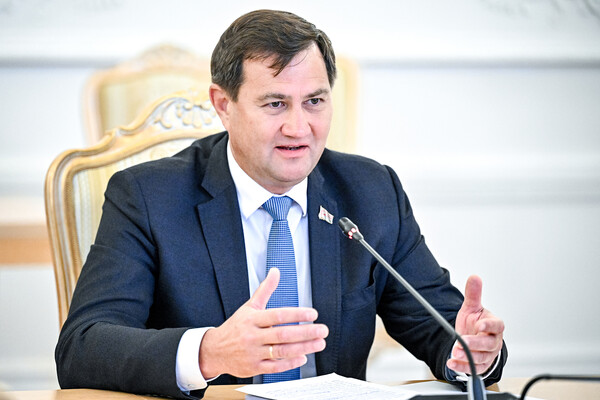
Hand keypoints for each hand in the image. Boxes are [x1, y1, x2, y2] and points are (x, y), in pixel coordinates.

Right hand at [198, 268, 328, 378]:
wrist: (214, 350)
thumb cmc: (236, 327)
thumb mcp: (249, 306)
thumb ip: (265, 290)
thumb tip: (275, 271)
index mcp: (253, 319)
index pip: (277, 315)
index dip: (296, 314)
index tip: (313, 314)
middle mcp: (253, 336)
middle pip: (282, 334)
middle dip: (305, 332)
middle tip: (322, 330)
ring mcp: (253, 352)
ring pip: (281, 351)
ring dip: (303, 348)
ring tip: (319, 343)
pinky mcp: (254, 367)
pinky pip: (275, 367)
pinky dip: (290, 363)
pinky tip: (303, 357)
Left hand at [447, 275, 503, 374]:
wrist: (474, 337)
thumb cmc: (476, 323)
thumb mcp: (472, 307)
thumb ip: (473, 294)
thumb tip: (474, 277)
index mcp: (495, 326)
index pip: (497, 326)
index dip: (489, 326)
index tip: (480, 325)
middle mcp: (494, 341)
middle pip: (489, 345)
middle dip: (475, 344)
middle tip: (462, 341)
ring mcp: (488, 354)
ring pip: (482, 358)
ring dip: (468, 357)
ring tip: (455, 352)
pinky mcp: (481, 365)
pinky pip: (474, 368)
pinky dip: (462, 367)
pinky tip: (452, 363)